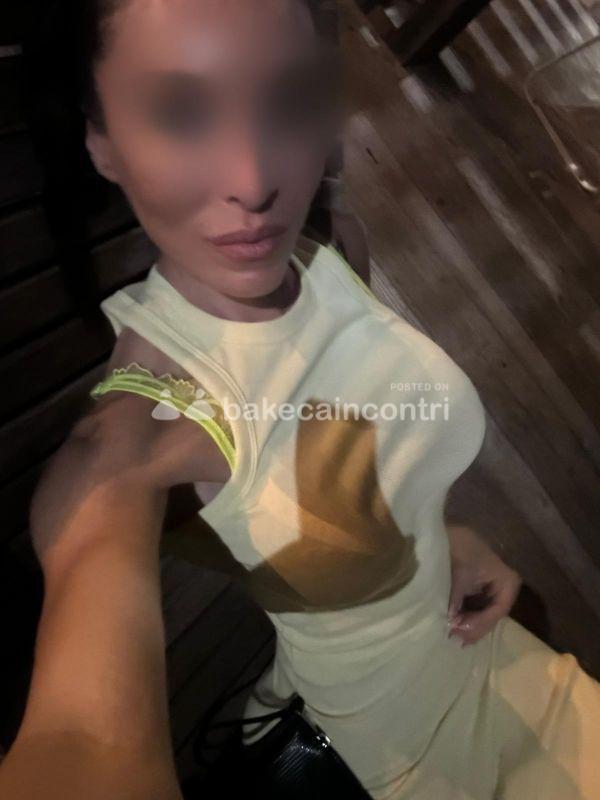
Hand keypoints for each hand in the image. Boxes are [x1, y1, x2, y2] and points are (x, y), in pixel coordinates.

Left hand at [446, 523, 521, 645]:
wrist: (450, 529)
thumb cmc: (462, 545)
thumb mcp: (461, 572)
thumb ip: (457, 598)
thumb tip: (451, 621)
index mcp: (507, 582)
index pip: (498, 610)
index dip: (481, 623)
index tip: (462, 630)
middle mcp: (503, 588)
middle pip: (492, 615)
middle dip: (475, 628)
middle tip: (457, 639)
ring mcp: (492, 590)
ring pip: (484, 614)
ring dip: (470, 625)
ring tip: (454, 635)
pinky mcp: (480, 589)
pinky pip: (476, 608)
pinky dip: (466, 616)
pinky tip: (454, 625)